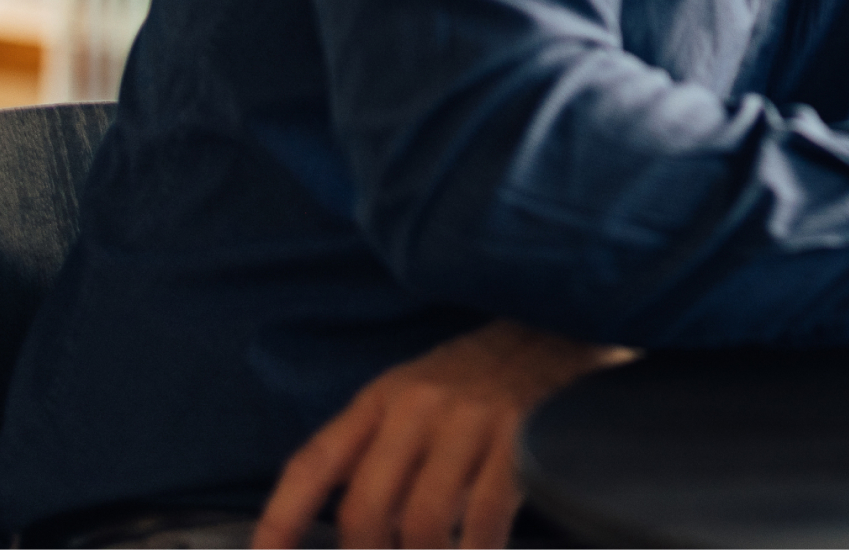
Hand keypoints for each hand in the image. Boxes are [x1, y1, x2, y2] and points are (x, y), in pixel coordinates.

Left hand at [253, 320, 634, 548]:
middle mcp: (420, 402)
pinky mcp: (520, 432)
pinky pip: (484, 515)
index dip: (280, 520)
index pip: (315, 463)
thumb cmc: (489, 372)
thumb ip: (382, 444)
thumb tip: (349, 521)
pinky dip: (478, 549)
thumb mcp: (423, 391)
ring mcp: (472, 416)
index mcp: (385, 394)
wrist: (569, 321)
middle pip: (365, 509)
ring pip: (421, 521)